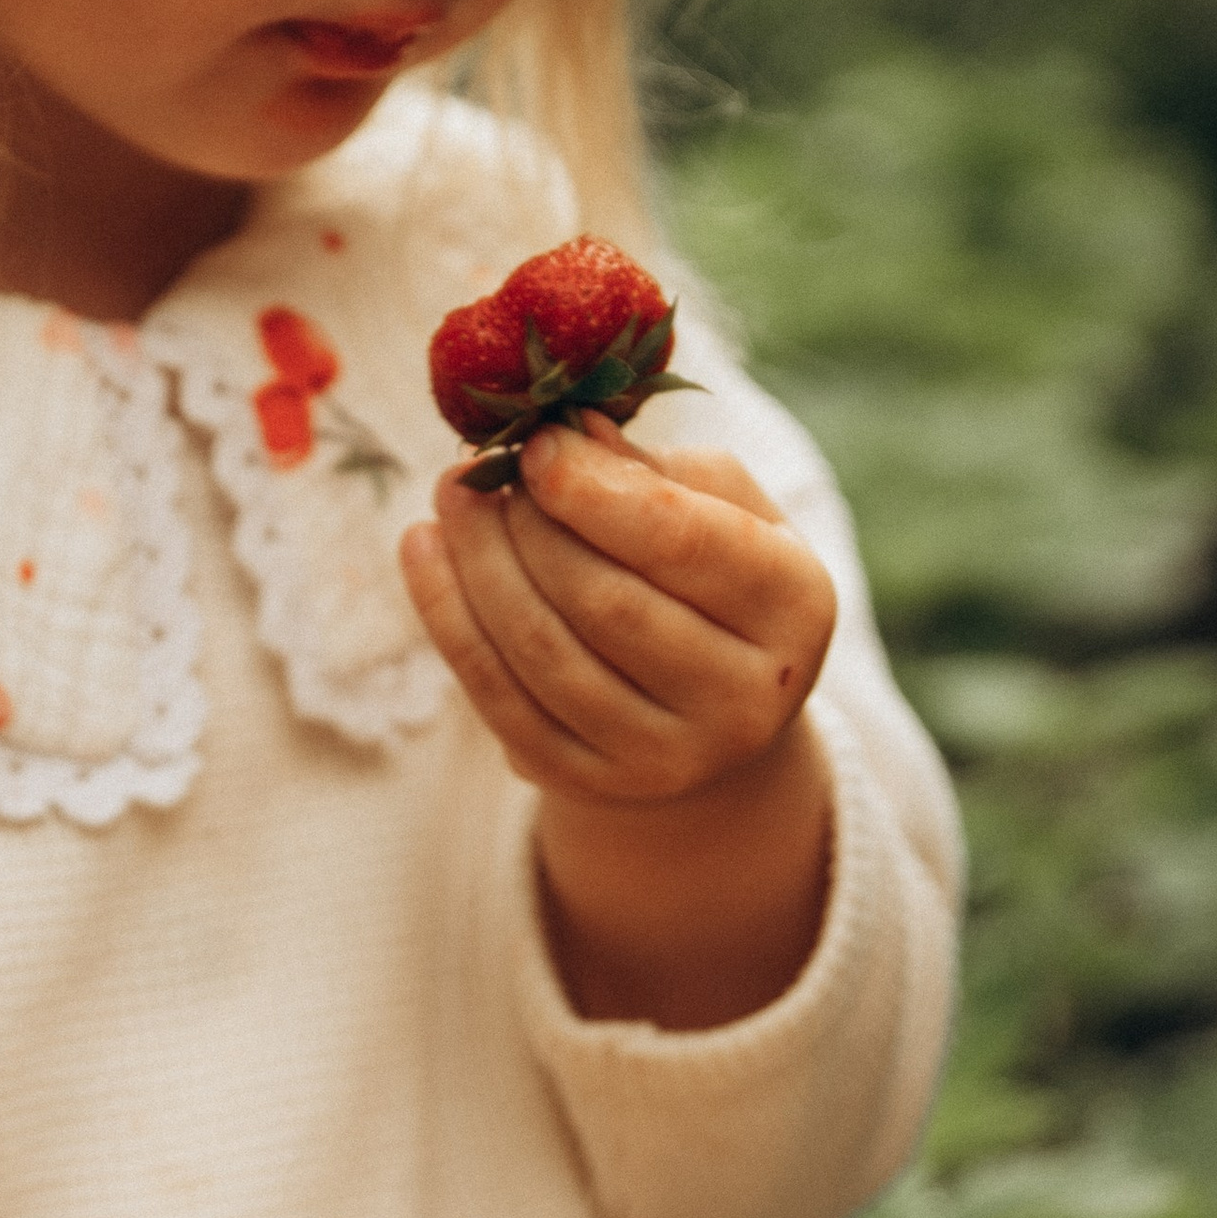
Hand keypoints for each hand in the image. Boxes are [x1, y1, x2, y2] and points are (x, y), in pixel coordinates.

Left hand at [402, 418, 838, 1027]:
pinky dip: (448, 619)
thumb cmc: (712, 570)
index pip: (681, 540)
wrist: (710, 703)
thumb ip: (649, 469)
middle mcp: (746, 698)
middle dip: (525, 525)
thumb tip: (567, 433)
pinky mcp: (595, 784)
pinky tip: (421, 551)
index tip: (534, 443)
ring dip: (477, 565)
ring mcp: (670, 756)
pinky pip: (501, 700)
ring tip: (452, 502)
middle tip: (476, 470)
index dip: (591, 488)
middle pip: (602, 600)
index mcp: (795, 603)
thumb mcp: (718, 504)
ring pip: (543, 653)